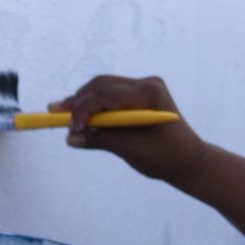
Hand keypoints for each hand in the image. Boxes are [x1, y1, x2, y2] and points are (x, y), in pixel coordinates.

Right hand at [52, 73, 204, 184]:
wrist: (190, 160)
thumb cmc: (166, 158)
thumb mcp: (131, 150)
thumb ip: (100, 139)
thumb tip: (70, 138)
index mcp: (150, 94)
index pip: (107, 95)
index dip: (84, 110)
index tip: (70, 128)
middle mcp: (147, 84)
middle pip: (102, 85)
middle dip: (78, 101)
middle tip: (54, 113)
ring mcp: (144, 87)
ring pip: (103, 87)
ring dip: (83, 101)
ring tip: (60, 113)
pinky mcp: (139, 95)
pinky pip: (110, 95)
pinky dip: (94, 105)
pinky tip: (78, 114)